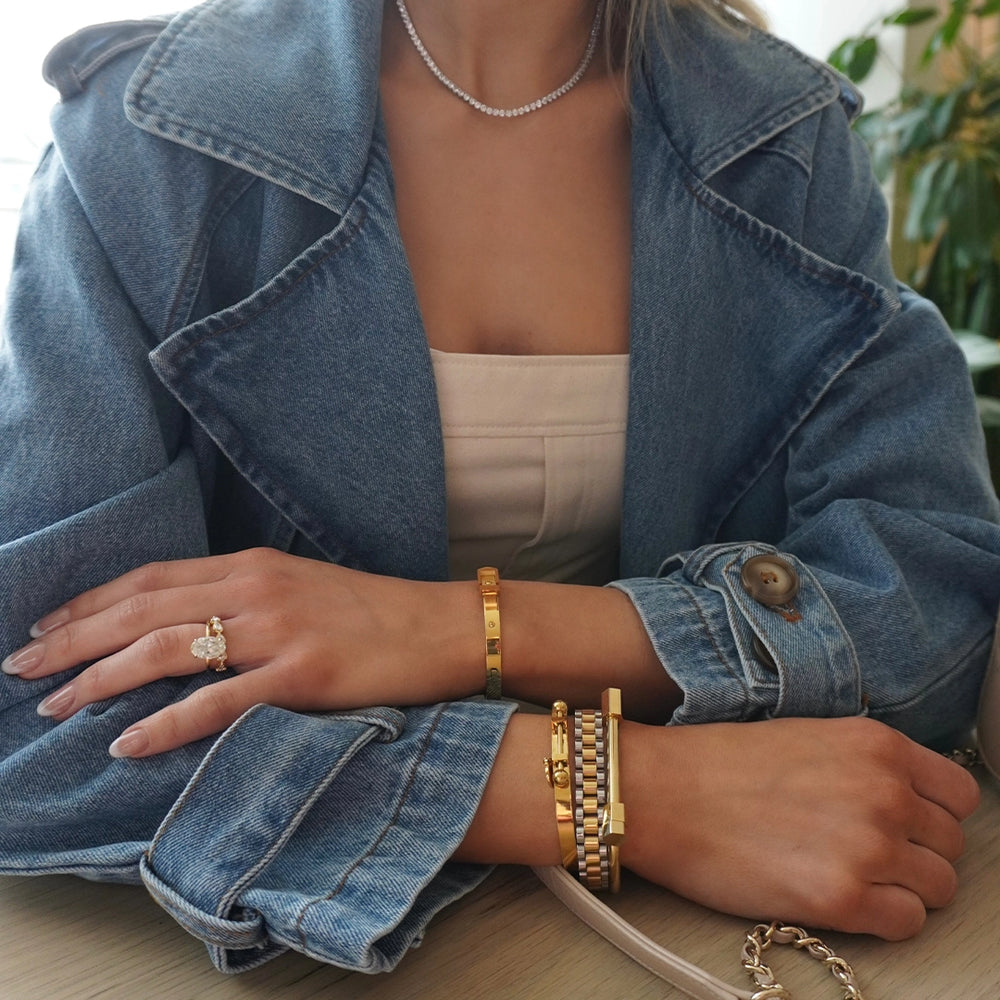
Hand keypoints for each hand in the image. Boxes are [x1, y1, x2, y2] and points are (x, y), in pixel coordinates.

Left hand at [2, 548, 480, 756]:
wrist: (442, 627)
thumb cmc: (375, 612)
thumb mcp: (302, 588)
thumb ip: (246, 596)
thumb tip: (189, 621)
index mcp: (254, 565)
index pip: (152, 578)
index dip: (92, 601)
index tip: (47, 627)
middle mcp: (257, 589)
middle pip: (144, 609)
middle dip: (74, 640)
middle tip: (23, 669)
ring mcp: (279, 630)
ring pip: (168, 649)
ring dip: (101, 679)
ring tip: (54, 706)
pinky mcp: (304, 674)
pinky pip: (219, 701)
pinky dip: (166, 723)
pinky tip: (126, 744)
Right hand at [621, 716, 979, 940]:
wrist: (659, 792)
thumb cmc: (718, 764)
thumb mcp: (807, 737)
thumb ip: (866, 765)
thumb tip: (904, 802)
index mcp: (877, 745)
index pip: (958, 794)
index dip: (933, 813)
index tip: (908, 824)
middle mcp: (885, 792)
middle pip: (950, 844)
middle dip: (916, 852)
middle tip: (868, 855)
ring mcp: (867, 847)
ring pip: (938, 888)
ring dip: (903, 888)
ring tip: (853, 879)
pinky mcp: (841, 899)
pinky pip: (907, 923)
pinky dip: (882, 918)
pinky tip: (840, 898)